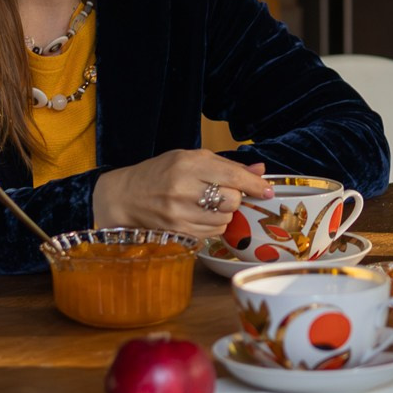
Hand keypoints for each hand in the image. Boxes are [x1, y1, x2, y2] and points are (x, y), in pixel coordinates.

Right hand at [93, 152, 270, 237]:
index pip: (232, 176)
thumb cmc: (159, 173)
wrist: (125, 196)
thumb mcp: (189, 158)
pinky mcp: (178, 232)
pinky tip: (200, 215)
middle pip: (232, 201)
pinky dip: (214, 225)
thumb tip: (259, 170)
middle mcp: (183, 189)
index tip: (267, 190)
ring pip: (224, 220)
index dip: (254, 185)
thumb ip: (226, 165)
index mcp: (188, 164)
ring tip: (207, 204)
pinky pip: (212, 233)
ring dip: (224, 214)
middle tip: (223, 193)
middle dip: (234, 199)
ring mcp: (179, 214)